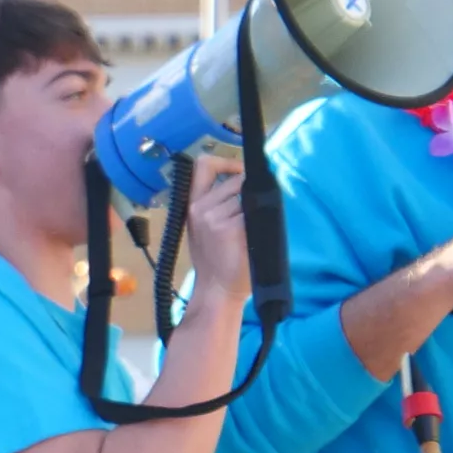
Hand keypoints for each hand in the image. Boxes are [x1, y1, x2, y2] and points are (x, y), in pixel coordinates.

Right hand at [178, 158, 252, 310]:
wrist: (218, 291)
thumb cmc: (215, 261)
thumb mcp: (203, 227)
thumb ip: (215, 203)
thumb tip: (242, 179)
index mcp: (192, 205)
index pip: (203, 165)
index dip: (225, 161)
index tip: (238, 172)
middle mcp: (200, 208)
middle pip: (236, 180)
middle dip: (250, 191)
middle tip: (255, 211)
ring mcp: (214, 218)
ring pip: (247, 195)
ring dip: (256, 207)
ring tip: (253, 228)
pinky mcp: (230, 229)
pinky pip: (254, 211)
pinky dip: (260, 219)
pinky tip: (256, 234)